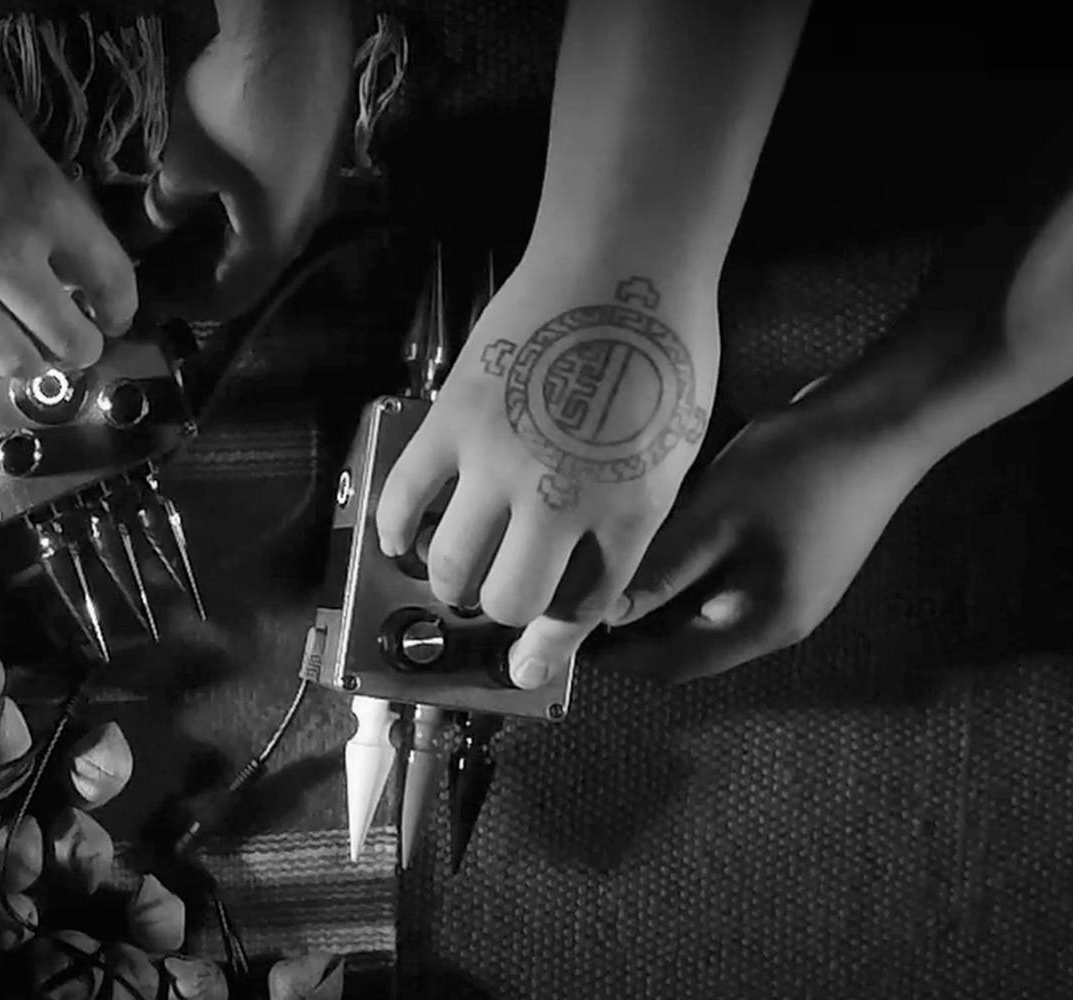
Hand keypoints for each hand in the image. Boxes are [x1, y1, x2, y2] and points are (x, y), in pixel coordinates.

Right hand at [0, 23, 134, 376]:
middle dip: (82, 344)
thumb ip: (47, 200)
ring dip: (30, 359)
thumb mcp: (17, 136)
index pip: (110, 281)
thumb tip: (65, 249)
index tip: (113, 311)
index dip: (121, 305)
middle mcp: (3, 255)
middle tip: (76, 336)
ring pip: (10, 358)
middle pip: (67, 337)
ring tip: (27, 346)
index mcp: (44, 204)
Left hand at [147, 5, 351, 317]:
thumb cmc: (233, 105)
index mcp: (275, 240)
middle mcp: (305, 224)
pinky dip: (232, 212)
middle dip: (194, 274)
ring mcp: (315, 190)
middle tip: (148, 269)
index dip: (180, 306)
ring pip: (258, 236)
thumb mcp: (185, 164)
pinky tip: (202, 195)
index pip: (226, 299)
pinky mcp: (314, 156)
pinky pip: (271, 204)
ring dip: (212, 242)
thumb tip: (141, 239)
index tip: (141, 304)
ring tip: (165, 235)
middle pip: (245, 272)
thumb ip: (163, 212)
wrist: (290, 28)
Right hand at [376, 258, 720, 687]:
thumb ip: (631, 516)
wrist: (620, 263)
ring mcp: (497, 464)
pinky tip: (404, 538)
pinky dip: (398, 532)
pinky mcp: (450, 425)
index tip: (533, 665)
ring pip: (452, 566)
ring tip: (455, 571)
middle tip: (496, 599)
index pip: (583, 607)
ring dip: (451, 581)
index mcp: (629, 511)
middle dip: (501, 612)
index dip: (553, 646)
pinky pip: (405, 501)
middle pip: (511, 599)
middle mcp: (560, 501)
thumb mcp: (674, 450)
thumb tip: (586, 563)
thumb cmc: (663, 346)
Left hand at [597, 382, 930, 682]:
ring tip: (605, 565)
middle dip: (633, 624)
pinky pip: (724, 576)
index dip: (620, 658)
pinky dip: (686, 567)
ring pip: (702, 606)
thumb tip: (606, 615)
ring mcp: (788, 585)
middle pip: (688, 640)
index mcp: (764, 625)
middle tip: (578, 594)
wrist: (883, 416)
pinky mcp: (789, 554)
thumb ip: (661, 573)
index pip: (677, 665)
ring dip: (658, 592)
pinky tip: (654, 537)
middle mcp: (778, 618)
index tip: (571, 635)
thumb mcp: (716, 520)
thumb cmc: (802, 469)